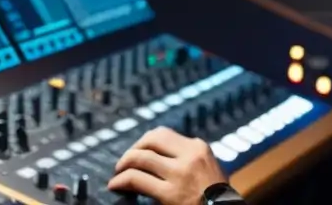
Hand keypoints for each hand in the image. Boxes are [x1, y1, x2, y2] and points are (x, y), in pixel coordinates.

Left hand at [108, 126, 228, 204]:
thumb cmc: (216, 197)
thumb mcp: (208, 167)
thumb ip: (189, 158)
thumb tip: (161, 156)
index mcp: (199, 147)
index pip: (163, 134)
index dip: (144, 143)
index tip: (137, 153)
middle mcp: (189, 155)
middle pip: (151, 140)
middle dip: (132, 150)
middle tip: (124, 163)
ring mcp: (180, 173)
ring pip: (140, 158)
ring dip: (123, 165)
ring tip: (117, 174)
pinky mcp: (170, 193)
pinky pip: (137, 179)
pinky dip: (121, 181)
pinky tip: (116, 186)